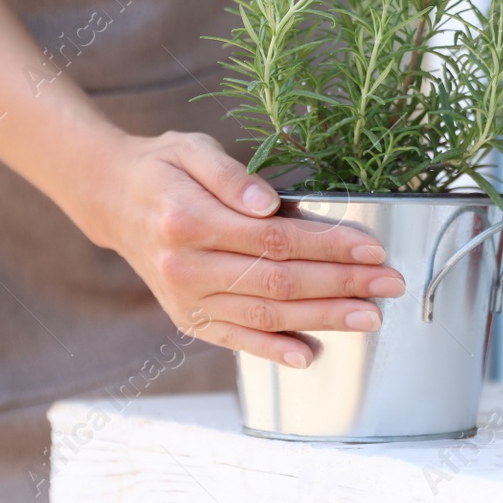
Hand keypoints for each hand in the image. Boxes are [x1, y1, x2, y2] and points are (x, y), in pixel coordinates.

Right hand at [71, 130, 405, 367]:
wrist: (111, 200)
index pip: (273, 239)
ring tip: (370, 316)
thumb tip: (265, 202)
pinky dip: (274, 350)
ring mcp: (185, 300)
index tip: (372, 247)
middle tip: (390, 284)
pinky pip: (235, 339)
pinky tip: (311, 354)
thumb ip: (229, 174)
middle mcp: (185, 268)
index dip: (327, 245)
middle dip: (341, 284)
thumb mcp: (190, 148)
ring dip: (322, 319)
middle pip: (277, 281)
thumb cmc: (163, 168)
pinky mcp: (188, 319)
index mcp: (188, 221)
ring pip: (264, 315)